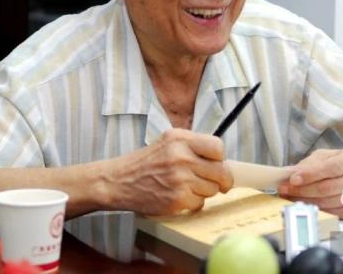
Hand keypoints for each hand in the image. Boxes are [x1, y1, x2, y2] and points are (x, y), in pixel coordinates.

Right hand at [103, 128, 232, 215]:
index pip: (218, 147)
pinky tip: (179, 196)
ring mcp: (179, 179)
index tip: (217, 164)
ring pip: (212, 189)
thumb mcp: (168, 141)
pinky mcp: (176, 199)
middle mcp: (181, 157)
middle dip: (221, 179)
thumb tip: (223, 160)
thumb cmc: (146, 162)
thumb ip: (193, 146)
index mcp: (180, 139)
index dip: (220, 158)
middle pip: (221, 171)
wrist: (119, 181)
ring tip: (187, 186)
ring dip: (204, 191)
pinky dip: (193, 203)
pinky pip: (200, 203)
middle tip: (216, 182)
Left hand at [277, 146, 342, 218]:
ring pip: (332, 202)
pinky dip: (320, 210)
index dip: (311, 174)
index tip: (292, 179)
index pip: (332, 167)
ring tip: (292, 197)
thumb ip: (311, 163)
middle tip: (285, 190)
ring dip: (308, 201)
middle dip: (304, 190)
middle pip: (330, 187)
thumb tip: (291, 173)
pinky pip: (337, 213)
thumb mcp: (330, 155)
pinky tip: (308, 205)